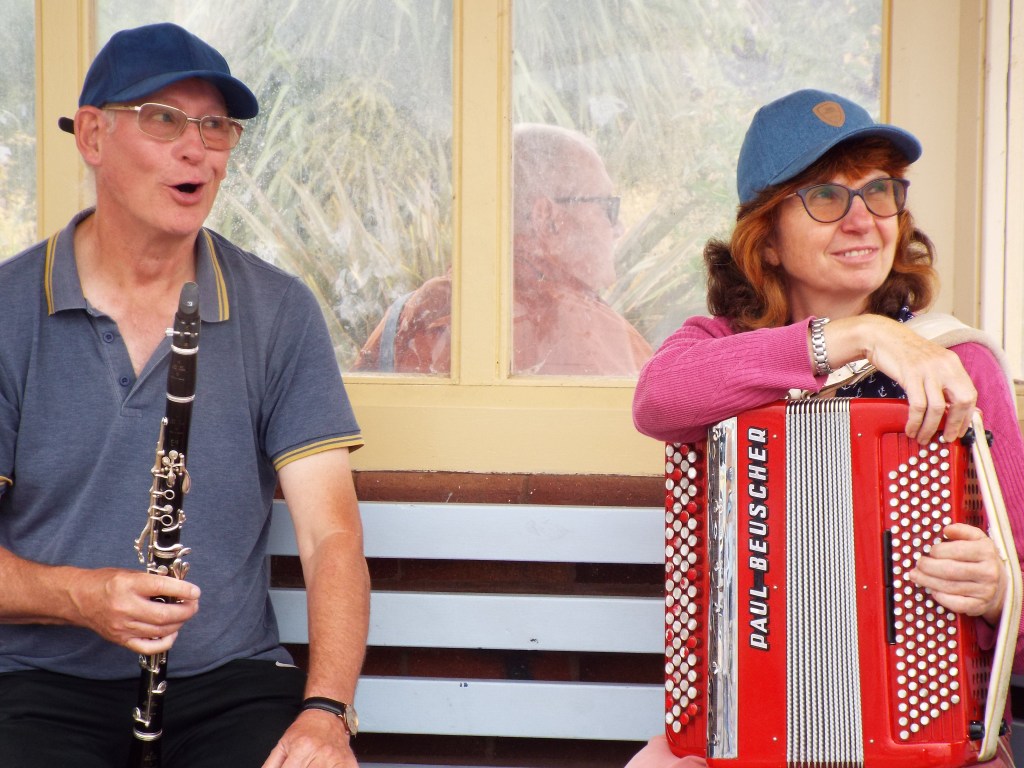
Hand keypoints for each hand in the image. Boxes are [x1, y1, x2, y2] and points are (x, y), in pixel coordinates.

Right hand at [68, 567, 199, 653]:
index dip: (184, 590)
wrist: (78, 598)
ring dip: (179, 623)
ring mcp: (122, 626)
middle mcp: (124, 607)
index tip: (195, 591)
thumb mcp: (129, 573)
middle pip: (164, 614)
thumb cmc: (105, 582)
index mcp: (127, 585)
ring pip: (160, 630)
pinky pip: (148, 647)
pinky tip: (172, 632)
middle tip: (193, 605)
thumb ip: (153, 580)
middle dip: (186, 610)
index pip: (162, 587)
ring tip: (184, 615)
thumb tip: (180, 587)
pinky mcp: (120, 639)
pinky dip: (165, 642)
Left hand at [262, 709, 357, 767]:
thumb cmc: (305, 730)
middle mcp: (319, 754)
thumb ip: (271, 765)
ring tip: (310, 765)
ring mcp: (335, 760)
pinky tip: (325, 767)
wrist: (328, 715)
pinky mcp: (347, 764)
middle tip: (302, 765)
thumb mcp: (283, 744)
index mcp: (301, 748)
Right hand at [827, 316, 976, 442]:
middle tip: (946, 437)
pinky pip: (918, 405)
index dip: (966, 416)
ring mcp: (928, 370)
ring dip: (931, 427)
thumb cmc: (902, 351)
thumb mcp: (929, 363)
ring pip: (938, 407)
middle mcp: (944, 366)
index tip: (959, 429)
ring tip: (923, 437)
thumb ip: (941, 381)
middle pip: (961, 401)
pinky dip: (915, 421)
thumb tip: (948, 406)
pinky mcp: (911, 375)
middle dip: (954, 424)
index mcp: (952, 364)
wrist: (881, 336)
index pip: (970, 394)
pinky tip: (911, 427)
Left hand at [908, 523, 1005, 623]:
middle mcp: (988, 572)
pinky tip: (933, 590)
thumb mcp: (978, 540)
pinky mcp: (980, 606)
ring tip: (916, 575)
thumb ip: (962, 531)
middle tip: (918, 564)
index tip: (929, 551)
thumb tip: (947, 529)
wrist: (1001, 586)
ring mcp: (985, 591)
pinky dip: (941, 597)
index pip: (957, 550)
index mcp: (986, 552)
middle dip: (927, 567)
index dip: (938, 550)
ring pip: (949, 587)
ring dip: (927, 581)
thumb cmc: (983, 560)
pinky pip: (956, 604)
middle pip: (950, 570)